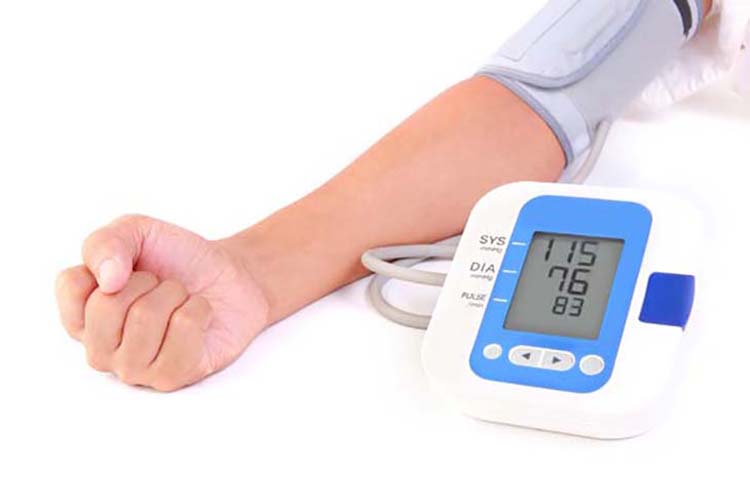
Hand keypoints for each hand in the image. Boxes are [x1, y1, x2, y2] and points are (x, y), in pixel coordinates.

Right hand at [55, 215, 268, 390]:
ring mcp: (134, 369)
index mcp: (82, 316)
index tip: (132, 268)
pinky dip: (199, 309)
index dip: (111, 263)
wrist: (230, 275)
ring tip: (181, 300)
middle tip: (163, 285)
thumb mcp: (135, 232)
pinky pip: (183, 330)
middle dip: (147, 281)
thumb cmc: (176, 259)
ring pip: (145, 318)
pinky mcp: (171, 376)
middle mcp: (101, 349)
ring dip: (175, 295)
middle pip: (107, 307)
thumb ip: (104, 243)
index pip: (71, 287)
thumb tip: (108, 282)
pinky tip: (199, 317)